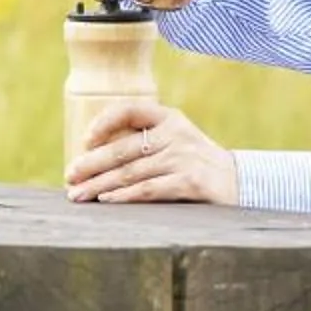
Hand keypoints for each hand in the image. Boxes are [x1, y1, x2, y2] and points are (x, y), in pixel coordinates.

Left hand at [67, 99, 237, 204]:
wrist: (241, 184)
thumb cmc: (197, 164)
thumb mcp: (176, 142)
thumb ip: (145, 141)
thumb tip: (94, 156)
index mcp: (170, 118)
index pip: (130, 110)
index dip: (104, 122)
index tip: (86, 140)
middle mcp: (175, 134)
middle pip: (123, 149)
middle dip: (91, 165)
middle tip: (69, 176)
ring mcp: (183, 158)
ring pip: (130, 172)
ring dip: (100, 185)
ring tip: (78, 195)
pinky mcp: (190, 182)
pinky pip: (148, 189)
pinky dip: (124, 196)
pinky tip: (106, 200)